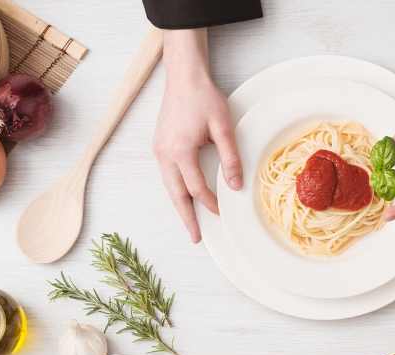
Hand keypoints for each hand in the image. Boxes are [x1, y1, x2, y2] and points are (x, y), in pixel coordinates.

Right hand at [152, 29, 240, 242]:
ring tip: (188, 222)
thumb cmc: (204, 98)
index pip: (196, 188)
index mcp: (180, 152)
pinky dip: (175, 189)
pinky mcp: (159, 144)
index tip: (221, 214)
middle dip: (186, 217)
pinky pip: (167, 174)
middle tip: (194, 238)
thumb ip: (230, 158)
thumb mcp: (223, 127)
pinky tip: (183, 195)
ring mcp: (159, 150)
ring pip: (169, 186)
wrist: (184, 77)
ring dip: (179, 205)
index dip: (209, 203)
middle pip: (176, 194)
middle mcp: (165, 154)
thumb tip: (235, 186)